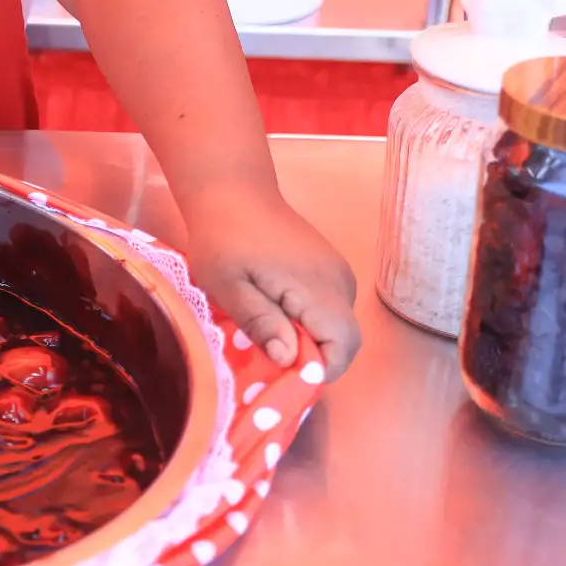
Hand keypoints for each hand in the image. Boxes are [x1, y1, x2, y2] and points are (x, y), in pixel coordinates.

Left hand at [186, 191, 361, 380]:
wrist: (232, 190)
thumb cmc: (222, 236)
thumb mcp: (226, 284)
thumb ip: (260, 321)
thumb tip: (290, 360)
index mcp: (316, 286)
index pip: (343, 344)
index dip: (318, 369)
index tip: (282, 375)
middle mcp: (339, 280)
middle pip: (343, 339)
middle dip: (310, 358)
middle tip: (267, 358)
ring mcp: (337, 271)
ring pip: (336, 325)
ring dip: (307, 339)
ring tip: (265, 332)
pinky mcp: (329, 267)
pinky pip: (329, 308)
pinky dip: (308, 321)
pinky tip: (273, 311)